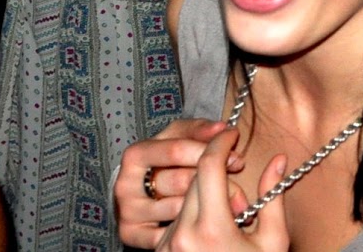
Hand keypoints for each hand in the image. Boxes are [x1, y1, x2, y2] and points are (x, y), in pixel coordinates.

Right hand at [115, 119, 241, 247]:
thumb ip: (198, 130)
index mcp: (136, 155)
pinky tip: (204, 219)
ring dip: (207, 205)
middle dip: (214, 181)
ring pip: (179, 207)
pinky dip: (190, 226)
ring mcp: (128, 211)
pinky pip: (170, 231)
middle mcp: (125, 184)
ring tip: (226, 201)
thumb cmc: (166, 161)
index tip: (236, 158)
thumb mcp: (178, 137)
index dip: (210, 152)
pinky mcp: (131, 234)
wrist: (141, 193)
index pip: (177, 151)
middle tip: (237, 187)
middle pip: (181, 181)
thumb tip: (222, 128)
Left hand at [156, 128, 288, 251]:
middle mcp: (182, 235)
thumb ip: (273, 197)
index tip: (232, 135)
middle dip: (216, 171)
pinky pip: (174, 219)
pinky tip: (209, 230)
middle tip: (238, 185)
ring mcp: (166, 246)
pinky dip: (192, 214)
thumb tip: (279, 160)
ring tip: (226, 214)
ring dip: (204, 193)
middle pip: (195, 179)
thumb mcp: (273, 241)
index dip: (221, 143)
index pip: (208, 167)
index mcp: (212, 229)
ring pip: (184, 197)